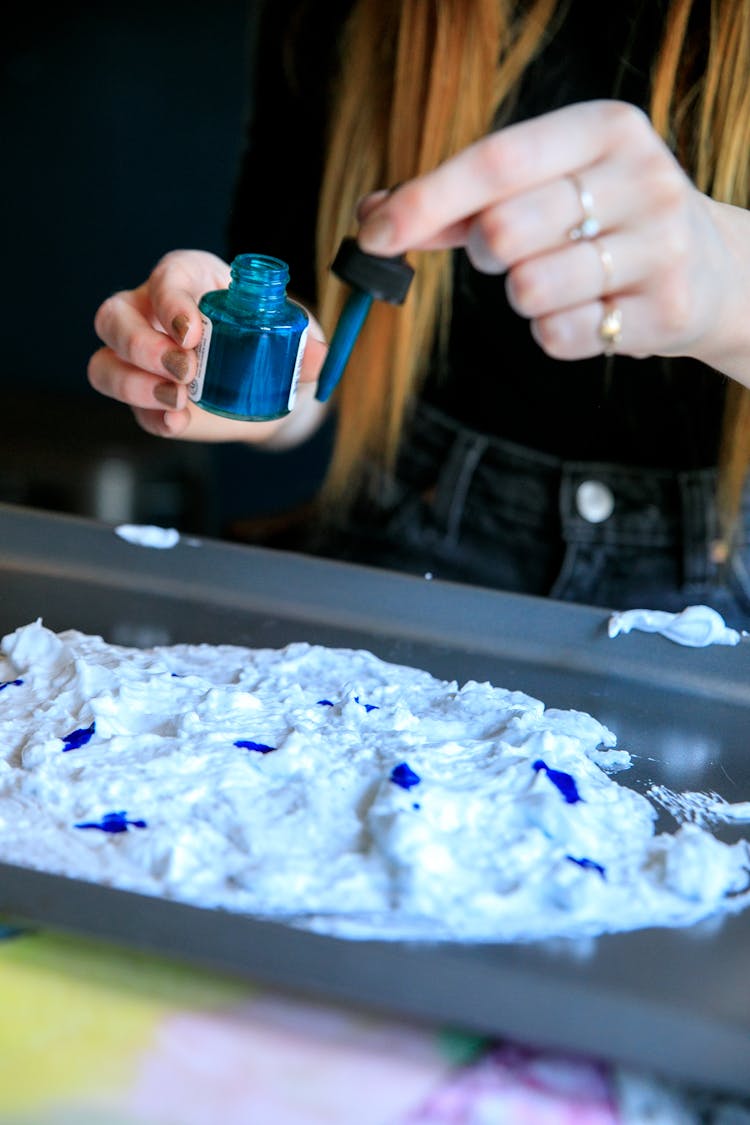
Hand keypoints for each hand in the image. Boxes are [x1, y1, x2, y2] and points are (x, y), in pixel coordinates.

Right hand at [88, 249, 327, 443]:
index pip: (165, 279)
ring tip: (178, 399)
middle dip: (143, 346)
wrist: (262, 380)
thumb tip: (320, 357)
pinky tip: (177, 422)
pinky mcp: (142, 394)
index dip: (171, 302)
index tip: (193, 331)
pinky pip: (127, 407)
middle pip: (114, 318)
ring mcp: (137, 357)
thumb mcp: (287, 335)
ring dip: (134, 385)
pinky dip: (150, 417)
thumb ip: (302, 345)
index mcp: (186, 279)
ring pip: (105, 363)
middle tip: (187, 370)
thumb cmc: (264, 337)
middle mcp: (148, 311)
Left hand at [357, 100, 749, 382]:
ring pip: (528, 291)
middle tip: (514, 252)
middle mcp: (642, 178)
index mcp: (606, 129)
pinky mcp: (664, 311)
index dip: (425, 201)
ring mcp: (661, 246)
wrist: (709, 269)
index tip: (371, 235)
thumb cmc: (603, 220)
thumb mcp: (545, 187)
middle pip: (504, 232)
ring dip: (523, 297)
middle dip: (487, 255)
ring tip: (564, 281)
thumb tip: (372, 217)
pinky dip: (555, 332)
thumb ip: (459, 201)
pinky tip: (590, 311)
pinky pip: (559, 336)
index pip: (496, 162)